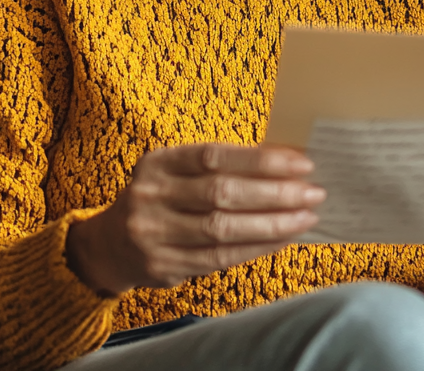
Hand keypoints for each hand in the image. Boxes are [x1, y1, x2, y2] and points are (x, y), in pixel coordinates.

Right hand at [66, 143, 324, 295]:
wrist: (109, 244)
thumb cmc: (164, 195)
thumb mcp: (179, 169)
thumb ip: (223, 164)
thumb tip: (287, 158)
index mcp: (159, 162)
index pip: (216, 156)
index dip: (261, 160)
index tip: (301, 163)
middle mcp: (152, 196)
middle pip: (222, 194)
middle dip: (275, 193)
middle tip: (314, 192)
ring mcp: (154, 234)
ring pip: (223, 230)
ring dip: (272, 224)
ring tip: (306, 217)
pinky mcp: (163, 267)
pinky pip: (218, 259)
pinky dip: (256, 248)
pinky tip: (283, 239)